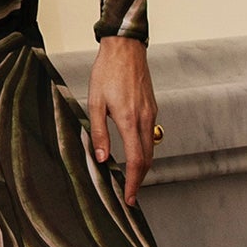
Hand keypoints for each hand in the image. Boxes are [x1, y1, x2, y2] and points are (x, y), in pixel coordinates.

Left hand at [88, 37, 157, 204]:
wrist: (125, 48)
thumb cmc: (107, 71)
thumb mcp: (95, 102)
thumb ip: (99, 132)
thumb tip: (102, 158)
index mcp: (129, 120)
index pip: (136, 160)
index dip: (133, 183)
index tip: (129, 198)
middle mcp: (145, 119)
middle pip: (147, 159)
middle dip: (139, 180)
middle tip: (130, 195)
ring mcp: (151, 113)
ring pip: (151, 148)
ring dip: (142, 166)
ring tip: (130, 179)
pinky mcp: (152, 108)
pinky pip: (150, 135)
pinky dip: (144, 150)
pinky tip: (134, 153)